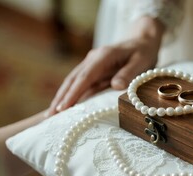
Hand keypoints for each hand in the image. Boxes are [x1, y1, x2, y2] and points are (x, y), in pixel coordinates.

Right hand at [47, 17, 164, 115]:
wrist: (142, 41)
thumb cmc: (142, 52)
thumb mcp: (141, 62)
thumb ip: (128, 73)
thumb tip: (115, 86)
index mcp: (103, 56)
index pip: (85, 77)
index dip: (73, 93)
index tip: (63, 107)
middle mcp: (93, 59)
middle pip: (73, 80)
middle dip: (61, 98)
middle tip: (50, 116)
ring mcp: (91, 64)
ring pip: (73, 82)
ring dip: (62, 97)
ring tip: (51, 115)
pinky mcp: (93, 71)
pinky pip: (80, 84)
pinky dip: (70, 95)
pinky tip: (63, 107)